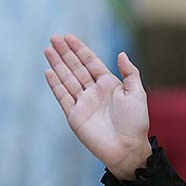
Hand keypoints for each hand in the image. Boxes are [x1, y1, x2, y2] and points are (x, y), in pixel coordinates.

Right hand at [44, 34, 150, 179]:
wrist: (127, 148)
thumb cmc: (135, 122)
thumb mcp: (137, 93)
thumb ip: (129, 73)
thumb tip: (120, 53)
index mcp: (109, 84)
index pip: (91, 62)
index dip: (80, 49)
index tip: (68, 36)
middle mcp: (94, 91)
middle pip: (76, 67)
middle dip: (65, 53)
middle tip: (53, 37)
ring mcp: (83, 103)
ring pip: (67, 78)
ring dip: (57, 64)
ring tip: (48, 49)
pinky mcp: (74, 115)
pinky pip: (62, 96)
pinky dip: (55, 84)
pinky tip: (49, 71)